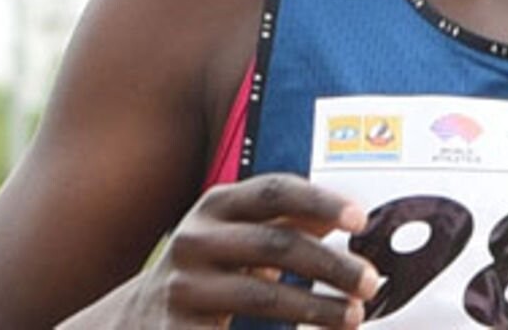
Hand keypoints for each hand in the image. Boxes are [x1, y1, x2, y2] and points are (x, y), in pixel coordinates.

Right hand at [127, 173, 380, 328]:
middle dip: (331, 265)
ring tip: (353, 317)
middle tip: (370, 282)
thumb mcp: (238, 234)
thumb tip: (346, 215)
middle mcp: (195, 240)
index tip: (360, 219)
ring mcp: (183, 288)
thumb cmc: (210, 269)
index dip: (320, 201)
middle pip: (276, 244)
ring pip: (262, 295)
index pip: (275, 191)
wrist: (136, 319)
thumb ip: (286, 221)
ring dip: (317, 308)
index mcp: (216, 205)